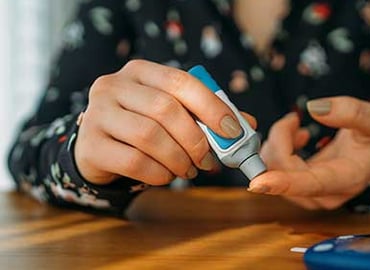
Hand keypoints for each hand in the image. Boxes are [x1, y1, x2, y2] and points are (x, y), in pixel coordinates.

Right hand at [75, 60, 245, 184]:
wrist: (98, 148)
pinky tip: (167, 176)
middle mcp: (114, 86)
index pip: (181, 81)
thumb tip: (247, 124)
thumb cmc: (143, 127)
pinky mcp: (90, 145)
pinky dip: (159, 173)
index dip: (211, 106)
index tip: (232, 131)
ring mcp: (97, 114)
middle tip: (209, 161)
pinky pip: (134, 161)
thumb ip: (206, 115)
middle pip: (166, 110)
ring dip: (179, 159)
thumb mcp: (173, 115)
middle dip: (196, 140)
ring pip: (149, 137)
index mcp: (140, 72)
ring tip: (189, 171)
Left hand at [248, 96, 369, 209]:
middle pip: (284, 172)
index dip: (284, 183)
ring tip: (294, 125)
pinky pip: (273, 169)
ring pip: (274, 170)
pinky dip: (277, 148)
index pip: (311, 185)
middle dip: (279, 140)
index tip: (258, 183)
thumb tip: (315, 108)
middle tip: (293, 120)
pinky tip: (294, 136)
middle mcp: (325, 194)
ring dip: (277, 142)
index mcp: (346, 179)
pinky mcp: (297, 187)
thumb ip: (352, 112)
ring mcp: (309, 193)